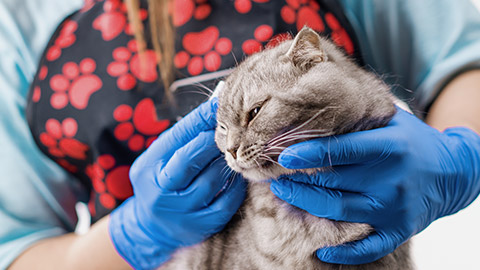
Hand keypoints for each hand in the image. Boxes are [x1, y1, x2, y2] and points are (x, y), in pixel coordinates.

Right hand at [109, 99, 246, 268]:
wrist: (152, 229)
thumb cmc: (162, 181)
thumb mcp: (161, 157)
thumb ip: (184, 135)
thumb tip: (214, 106)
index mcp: (149, 168)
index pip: (177, 137)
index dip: (200, 119)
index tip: (217, 105)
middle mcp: (161, 191)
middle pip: (192, 158)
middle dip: (214, 140)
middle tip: (230, 129)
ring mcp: (181, 212)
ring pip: (213, 179)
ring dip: (226, 161)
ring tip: (233, 152)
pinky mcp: (201, 226)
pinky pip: (226, 201)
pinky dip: (235, 185)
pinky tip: (235, 176)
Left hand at [270, 108, 479, 263]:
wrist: (452, 172)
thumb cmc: (410, 141)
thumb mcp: (390, 120)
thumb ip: (357, 117)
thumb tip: (312, 113)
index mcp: (390, 148)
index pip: (341, 151)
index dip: (308, 154)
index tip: (282, 154)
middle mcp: (391, 181)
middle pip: (332, 184)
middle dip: (296, 180)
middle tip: (274, 175)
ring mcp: (394, 209)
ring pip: (338, 212)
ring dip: (305, 205)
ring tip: (283, 194)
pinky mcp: (398, 230)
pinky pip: (368, 248)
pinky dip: (344, 253)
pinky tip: (321, 250)